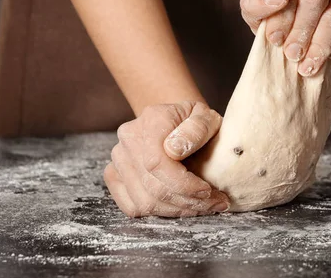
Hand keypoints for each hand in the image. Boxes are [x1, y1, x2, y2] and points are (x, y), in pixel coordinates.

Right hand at [104, 101, 229, 216]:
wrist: (176, 121)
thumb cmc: (195, 121)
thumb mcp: (206, 117)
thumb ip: (197, 128)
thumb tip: (174, 150)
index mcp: (151, 121)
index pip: (157, 163)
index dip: (184, 185)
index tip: (208, 191)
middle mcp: (128, 138)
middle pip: (152, 186)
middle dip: (188, 202)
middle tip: (215, 204)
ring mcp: (118, 158)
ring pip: (143, 201)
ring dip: (177, 211)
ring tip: (202, 207)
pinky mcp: (114, 175)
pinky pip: (132, 206)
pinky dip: (159, 213)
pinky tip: (180, 207)